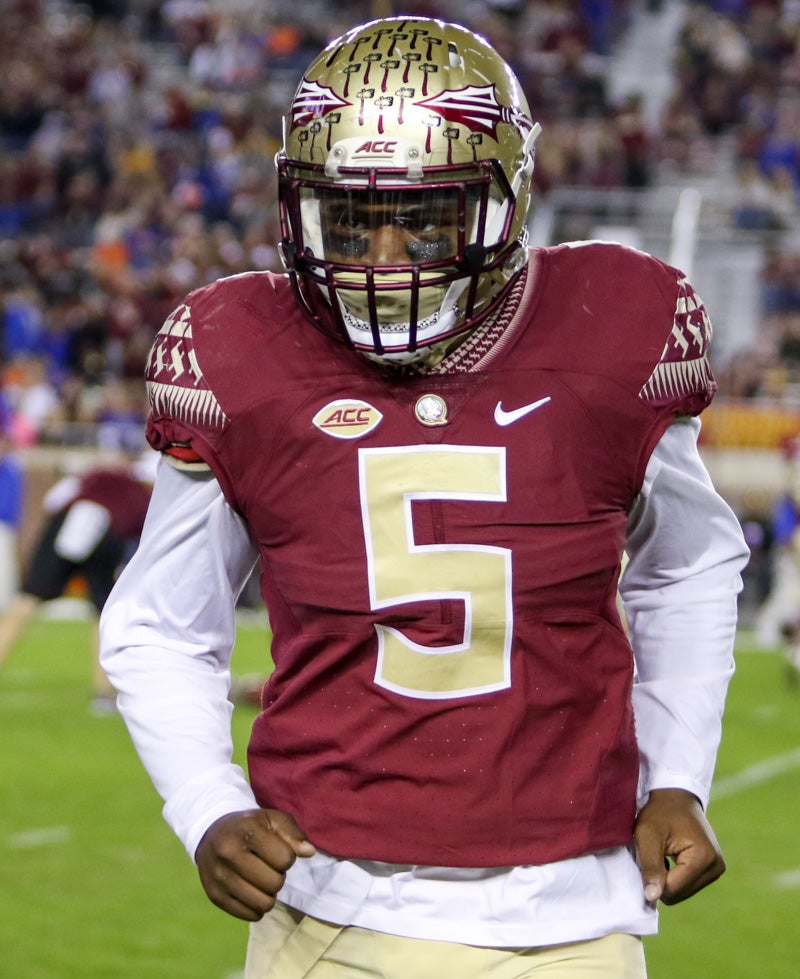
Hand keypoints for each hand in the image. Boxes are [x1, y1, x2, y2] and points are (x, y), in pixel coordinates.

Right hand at [195, 808, 315, 920]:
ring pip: (263, 903)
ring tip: (261, 880)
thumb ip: (293, 833)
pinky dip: (257, 907)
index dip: (288, 857)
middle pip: (274, 883)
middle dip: (278, 877)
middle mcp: (229, 853)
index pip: (285, 858)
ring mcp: (219, 876)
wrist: (211, 834)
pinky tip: (252, 892)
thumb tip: (309, 852)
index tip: (277, 851)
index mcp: (247, 831)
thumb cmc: (250, 827)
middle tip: (269, 868)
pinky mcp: (214, 896)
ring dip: (269, 894)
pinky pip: (249, 915)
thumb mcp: (272, 820)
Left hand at [633, 788, 724, 905]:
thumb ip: (650, 866)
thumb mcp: (647, 835)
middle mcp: (716, 867)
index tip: (646, 857)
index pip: (672, 889)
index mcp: (704, 857)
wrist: (677, 797)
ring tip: (664, 853)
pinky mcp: (713, 870)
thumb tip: (652, 898)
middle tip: (656, 852)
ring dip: (668, 877)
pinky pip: (687, 886)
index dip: (653, 878)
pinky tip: (671, 858)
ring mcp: (717, 869)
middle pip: (679, 894)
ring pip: (682, 892)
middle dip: (661, 878)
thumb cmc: (660, 812)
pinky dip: (675, 876)